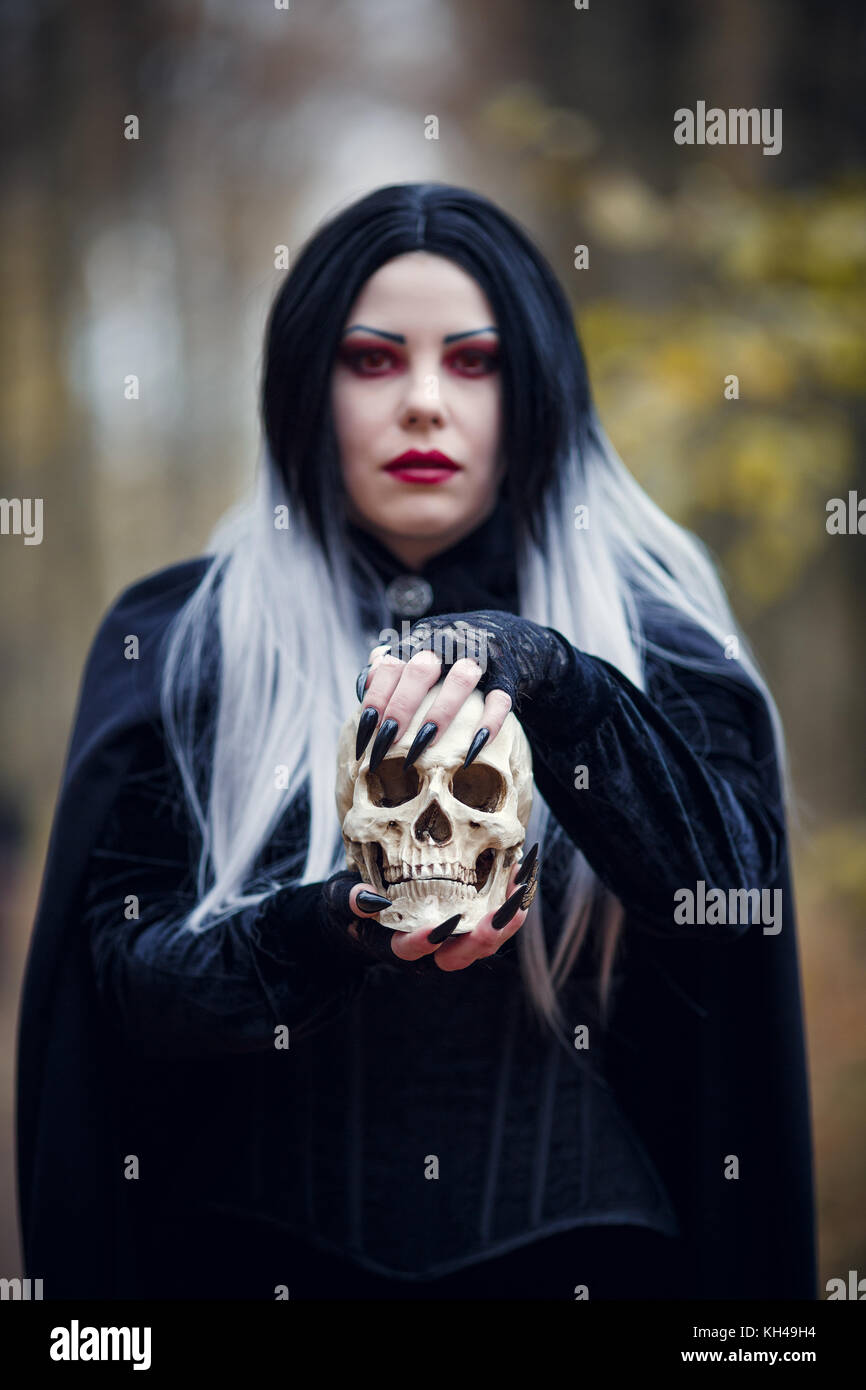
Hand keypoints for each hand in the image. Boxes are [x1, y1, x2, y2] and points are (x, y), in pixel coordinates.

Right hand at [320, 844, 538, 973]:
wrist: (362, 915)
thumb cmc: (348, 908)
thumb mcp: (339, 899)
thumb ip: (349, 900)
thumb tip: (369, 898)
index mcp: (394, 947)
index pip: (412, 951)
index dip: (428, 941)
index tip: (443, 925)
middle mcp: (428, 950)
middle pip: (462, 954)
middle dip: (487, 937)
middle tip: (507, 913)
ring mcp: (449, 939)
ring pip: (485, 939)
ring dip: (508, 915)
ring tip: (524, 885)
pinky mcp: (464, 923)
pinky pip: (491, 917)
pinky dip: (507, 898)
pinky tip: (521, 871)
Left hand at [354, 610, 568, 771]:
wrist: (511, 634)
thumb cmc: (454, 650)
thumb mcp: (423, 646)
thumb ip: (395, 662)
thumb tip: (365, 683)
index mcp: (422, 638)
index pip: (392, 665)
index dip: (376, 698)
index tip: (365, 731)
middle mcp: (450, 641)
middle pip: (420, 670)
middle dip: (400, 708)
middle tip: (385, 744)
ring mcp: (481, 656)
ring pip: (461, 680)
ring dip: (438, 714)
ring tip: (421, 747)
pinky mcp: (509, 674)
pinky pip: (500, 699)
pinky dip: (488, 724)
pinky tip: (471, 752)